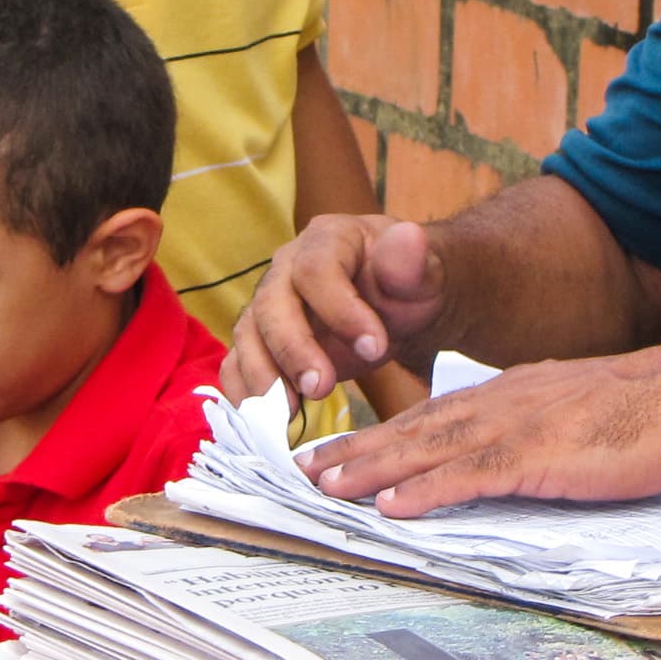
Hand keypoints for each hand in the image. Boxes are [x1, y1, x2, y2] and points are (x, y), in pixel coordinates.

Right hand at [223, 215, 445, 405]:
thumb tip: (409, 237)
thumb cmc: (407, 286)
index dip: (339, 309)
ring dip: (263, 377)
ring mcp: (268, 305)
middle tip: (321, 388)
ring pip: (248, 336)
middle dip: (293, 350)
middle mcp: (285, 269)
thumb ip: (412, 262)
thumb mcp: (422, 273)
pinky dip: (245, 394)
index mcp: (326, 240)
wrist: (396, 305)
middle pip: (271, 305)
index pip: (316, 269)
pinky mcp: (262, 342)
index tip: (376, 349)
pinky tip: (266, 422)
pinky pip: (237, 364)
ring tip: (289, 414)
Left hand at [301, 341, 660, 517]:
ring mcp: (514, 429)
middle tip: (302, 471)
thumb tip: (507, 457)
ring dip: (371, 471)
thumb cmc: (644, 413)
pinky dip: (425, 492)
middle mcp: (499, 405)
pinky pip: (469, 477)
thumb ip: (533, 430)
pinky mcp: (536, 456)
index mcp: (508, 395)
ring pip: (426, 451)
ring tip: (324, 488)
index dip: (381, 436)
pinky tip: (391, 509)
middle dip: (354, 451)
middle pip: (412, 430)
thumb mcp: (573, 414)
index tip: (340, 451)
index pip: (430, 416)